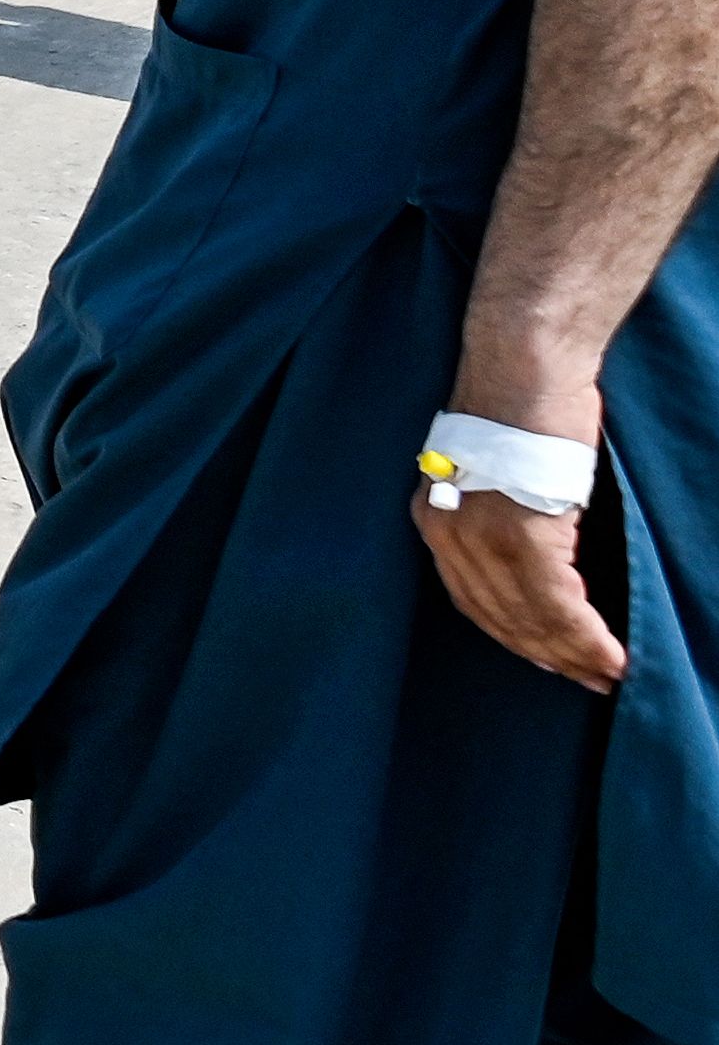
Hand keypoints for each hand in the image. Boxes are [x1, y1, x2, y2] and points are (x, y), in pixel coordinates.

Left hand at [420, 354, 617, 687]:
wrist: (524, 362)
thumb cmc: (519, 407)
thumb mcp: (490, 471)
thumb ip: (497, 520)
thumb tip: (532, 568)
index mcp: (434, 520)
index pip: (474, 601)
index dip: (516, 638)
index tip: (549, 663)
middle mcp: (449, 535)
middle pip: (501, 618)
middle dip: (548, 656)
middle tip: (589, 681)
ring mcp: (483, 537)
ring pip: (531, 618)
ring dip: (572, 654)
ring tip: (607, 675)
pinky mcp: (522, 533)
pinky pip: (556, 604)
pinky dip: (585, 636)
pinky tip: (611, 654)